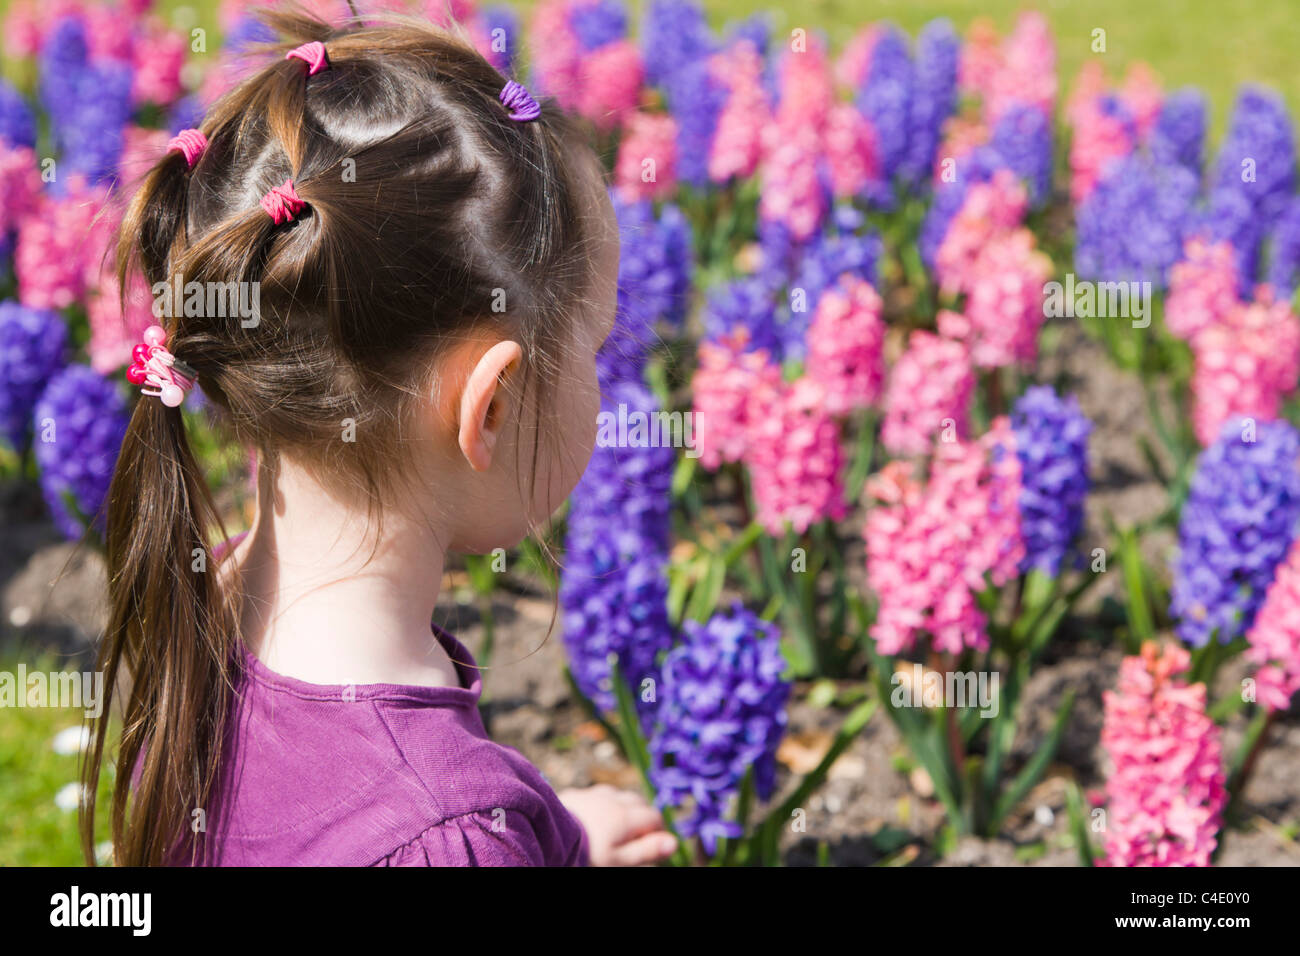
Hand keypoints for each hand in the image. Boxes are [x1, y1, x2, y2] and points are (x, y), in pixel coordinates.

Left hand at [558, 784, 677, 865]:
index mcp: (627, 816)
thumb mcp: (619, 861)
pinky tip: (591, 816)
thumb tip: (674, 843)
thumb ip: (647, 850)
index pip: (653, 817)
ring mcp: (591, 794)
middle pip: (636, 801)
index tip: (649, 846)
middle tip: (634, 837)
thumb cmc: (586, 855)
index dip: (656, 832)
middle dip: (640, 816)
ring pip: (615, 794)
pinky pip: (593, 794)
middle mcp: (612, 799)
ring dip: (620, 806)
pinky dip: (599, 803)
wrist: (545, 839)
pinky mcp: (572, 795)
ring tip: (614, 825)